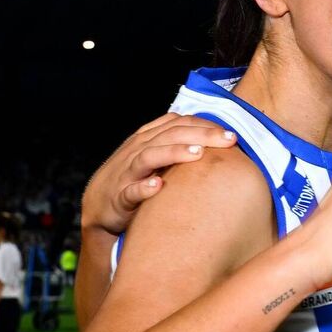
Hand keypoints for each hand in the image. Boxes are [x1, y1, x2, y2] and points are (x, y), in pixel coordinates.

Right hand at [81, 114, 238, 235]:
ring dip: (174, 153)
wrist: (99, 208)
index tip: (232, 134)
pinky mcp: (119, 196)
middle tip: (229, 139)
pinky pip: (130, 191)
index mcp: (148, 139)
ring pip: (150, 156)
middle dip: (202, 134)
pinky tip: (158, 186)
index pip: (179, 123)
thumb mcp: (154, 157)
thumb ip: (177, 145)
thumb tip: (213, 140)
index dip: (205, 125)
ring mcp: (127, 172)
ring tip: (198, 153)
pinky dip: (144, 187)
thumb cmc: (134, 180)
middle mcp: (138, 150)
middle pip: (171, 135)